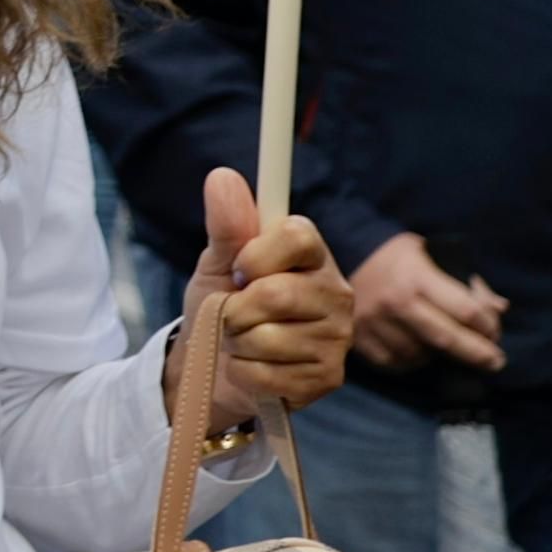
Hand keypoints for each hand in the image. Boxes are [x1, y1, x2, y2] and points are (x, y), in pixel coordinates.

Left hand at [184, 169, 351, 429]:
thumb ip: (226, 226)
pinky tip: (254, 368)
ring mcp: (337, 337)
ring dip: (237, 343)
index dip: (256, 255)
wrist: (213, 366)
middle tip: (233, 314)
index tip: (239, 269)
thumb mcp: (217, 264)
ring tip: (244, 341)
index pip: (296, 236)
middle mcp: (336, 292)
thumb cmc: (222, 306)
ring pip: (267, 338)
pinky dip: (244, 373)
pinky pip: (266, 374)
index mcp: (312, 256)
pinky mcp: (328, 376)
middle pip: (275, 294)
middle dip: (234, 309)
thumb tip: (222, 175)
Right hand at [345, 228, 507, 373]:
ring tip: (448, 350)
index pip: (466, 310)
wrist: (344, 253)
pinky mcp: (358, 337)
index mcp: (418, 278)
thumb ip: (468, 283)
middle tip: (495, 363)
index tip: (495, 332)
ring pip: (419, 355)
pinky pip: (393, 363)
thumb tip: (499, 308)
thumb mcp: (436, 255)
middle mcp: (396, 302)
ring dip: (440, 357)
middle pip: (446, 339)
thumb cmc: (400, 256)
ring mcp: (374, 322)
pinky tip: (420, 353)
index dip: (488, 326)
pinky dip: (411, 362)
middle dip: (477, 354)